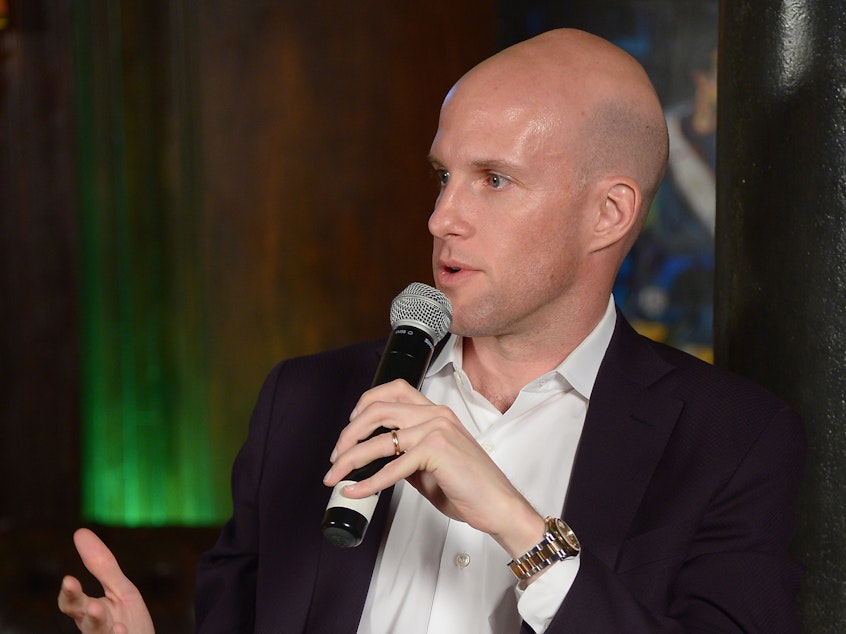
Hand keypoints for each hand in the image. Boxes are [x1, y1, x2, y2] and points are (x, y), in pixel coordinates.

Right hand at [58, 528, 154, 633]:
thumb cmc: (129, 621)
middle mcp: (95, 629)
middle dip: (89, 616)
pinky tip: (123, 630)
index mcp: (90, 612)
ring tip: (103, 614)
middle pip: (87, 623)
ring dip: (101, 626)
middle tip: (92, 607)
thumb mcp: (120, 590)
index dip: (70, 593)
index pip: (73, 603)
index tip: (69, 580)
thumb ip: (102, 566)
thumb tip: (80, 532)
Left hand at [324, 379, 544, 557]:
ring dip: (350, 459)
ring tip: (335, 476)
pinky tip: (355, 490)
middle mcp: (435, 414)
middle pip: (378, 410)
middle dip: (348, 434)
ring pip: (379, 440)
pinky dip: (368, 482)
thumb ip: (405, 455)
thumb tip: (372, 461)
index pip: (393, 390)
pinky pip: (392, 466)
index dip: (364, 405)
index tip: (349, 431)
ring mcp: (437, 429)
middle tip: (335, 456)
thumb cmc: (468, 486)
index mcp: (435, 412)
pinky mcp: (437, 451)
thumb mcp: (429, 465)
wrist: (497, 506)